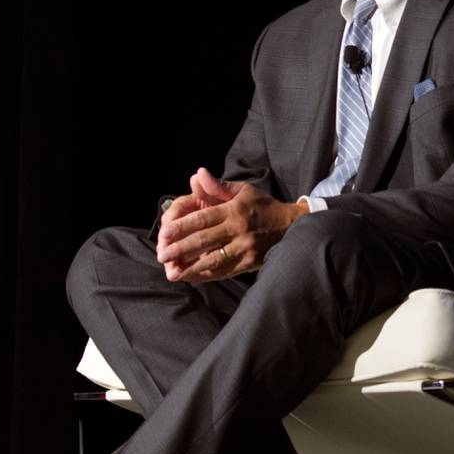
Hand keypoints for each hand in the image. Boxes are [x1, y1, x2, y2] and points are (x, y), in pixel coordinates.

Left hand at [156, 167, 308, 281]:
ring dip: (190, 267)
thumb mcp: (243, 191)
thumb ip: (218, 187)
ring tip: (173, 272)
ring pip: (213, 259)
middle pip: (203, 240)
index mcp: (234, 210)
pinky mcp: (249, 262)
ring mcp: (244, 248)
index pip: (202, 219)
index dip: (181, 227)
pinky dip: (207, 276)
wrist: (291, 225)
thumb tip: (197, 175)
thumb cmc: (263, 207)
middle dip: (180, 249)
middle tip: (162, 255)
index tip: (164, 233)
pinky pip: (224, 271)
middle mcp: (238, 229)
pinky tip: (192, 278)